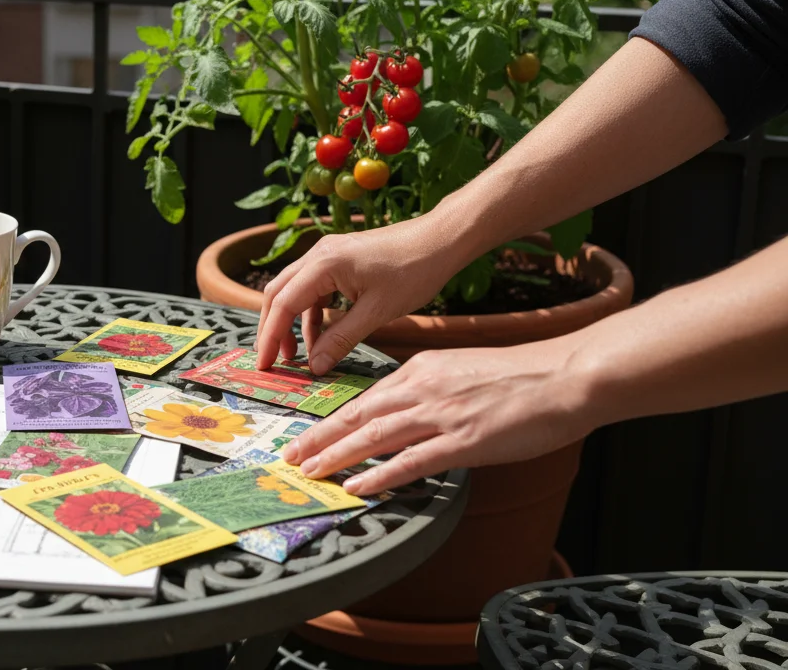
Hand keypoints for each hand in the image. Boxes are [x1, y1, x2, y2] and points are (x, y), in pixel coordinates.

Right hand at [255, 215, 462, 373]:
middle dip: (272, 329)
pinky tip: (320, 335)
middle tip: (272, 361)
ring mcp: (327, 254)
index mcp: (323, 264)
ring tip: (298, 354)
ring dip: (291, 323)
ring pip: (294, 291)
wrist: (441, 239)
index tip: (264, 364)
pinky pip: (313, 288)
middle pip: (278, 294)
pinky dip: (311, 313)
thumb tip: (315, 366)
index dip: (270, 337)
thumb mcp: (377, 312)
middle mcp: (318, 254)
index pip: (283, 304)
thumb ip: (342, 339)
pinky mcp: (339, 259)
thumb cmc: (415, 270)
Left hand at [280, 339, 600, 494]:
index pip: (365, 399)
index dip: (332, 420)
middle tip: (291, 457)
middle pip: (358, 416)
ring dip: (336, 456)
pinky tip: (357, 486)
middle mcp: (423, 388)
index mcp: (421, 370)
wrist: (566, 375)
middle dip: (319, 438)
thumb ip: (431, 390)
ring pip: (375, 436)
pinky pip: (412, 461)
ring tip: (311, 472)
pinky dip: (380, 475)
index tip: (308, 434)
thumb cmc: (522, 376)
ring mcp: (441, 415)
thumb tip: (408, 414)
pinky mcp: (464, 440)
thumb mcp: (462, 371)